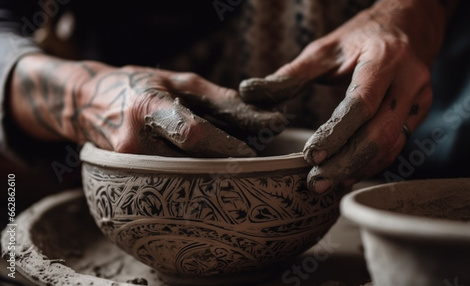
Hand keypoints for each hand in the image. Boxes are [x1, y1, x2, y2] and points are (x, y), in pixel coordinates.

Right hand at [9, 54, 284, 156]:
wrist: (86, 104)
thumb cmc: (138, 86)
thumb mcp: (178, 81)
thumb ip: (219, 99)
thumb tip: (262, 117)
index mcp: (147, 108)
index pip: (193, 134)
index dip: (225, 146)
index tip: (248, 152)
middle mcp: (133, 141)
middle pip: (191, 164)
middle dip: (222, 164)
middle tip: (244, 162)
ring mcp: (125, 165)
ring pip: (181, 180)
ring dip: (208, 175)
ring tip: (223, 165)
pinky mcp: (123, 179)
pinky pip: (167, 184)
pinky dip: (189, 179)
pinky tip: (200, 170)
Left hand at [239, 0, 457, 191]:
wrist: (408, 27)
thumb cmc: (361, 38)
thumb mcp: (325, 49)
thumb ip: (291, 74)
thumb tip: (249, 91)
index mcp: (383, 58)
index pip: (360, 104)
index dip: (337, 133)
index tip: (311, 157)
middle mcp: (408, 80)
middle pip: (379, 132)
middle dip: (346, 162)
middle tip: (316, 183)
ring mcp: (419, 98)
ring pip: (391, 144)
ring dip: (359, 168)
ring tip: (328, 183)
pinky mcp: (420, 112)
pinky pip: (398, 145)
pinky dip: (373, 164)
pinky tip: (349, 175)